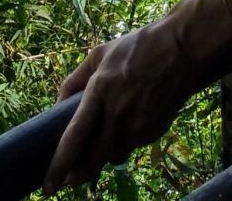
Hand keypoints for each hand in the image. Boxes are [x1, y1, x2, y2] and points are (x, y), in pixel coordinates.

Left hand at [42, 18, 198, 194]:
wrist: (182, 48)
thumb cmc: (137, 46)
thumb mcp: (100, 53)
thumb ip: (75, 79)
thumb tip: (58, 105)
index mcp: (100, 90)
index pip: (75, 136)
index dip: (60, 164)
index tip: (48, 185)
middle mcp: (119, 113)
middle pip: (93, 160)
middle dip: (78, 175)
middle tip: (69, 180)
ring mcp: (139, 125)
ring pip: (114, 156)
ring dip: (105, 154)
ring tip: (106, 138)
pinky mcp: (155, 131)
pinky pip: (133, 146)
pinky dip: (126, 140)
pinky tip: (132, 120)